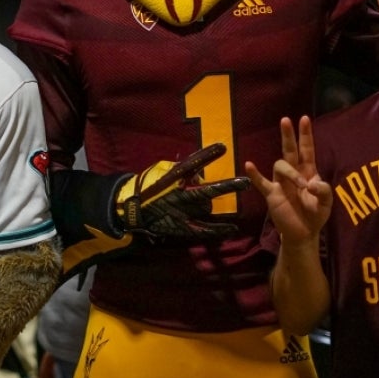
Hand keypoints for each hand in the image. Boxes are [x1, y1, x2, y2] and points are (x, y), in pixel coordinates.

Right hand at [119, 144, 249, 242]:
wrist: (133, 211)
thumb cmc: (147, 188)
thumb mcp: (160, 172)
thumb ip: (178, 170)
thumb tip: (196, 172)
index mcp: (172, 179)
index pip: (192, 164)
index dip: (207, 156)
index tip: (222, 147)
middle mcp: (179, 195)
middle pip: (206, 191)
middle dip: (226, 187)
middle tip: (245, 183)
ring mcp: (181, 212)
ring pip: (205, 208)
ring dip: (214, 205)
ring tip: (237, 208)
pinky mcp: (182, 227)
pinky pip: (203, 229)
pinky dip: (218, 230)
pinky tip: (232, 229)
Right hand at [245, 116, 331, 244]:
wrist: (303, 233)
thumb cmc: (316, 215)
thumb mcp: (326, 203)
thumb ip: (323, 191)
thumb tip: (309, 184)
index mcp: (309, 173)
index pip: (307, 150)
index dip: (306, 135)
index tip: (304, 118)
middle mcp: (294, 174)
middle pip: (290, 150)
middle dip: (288, 135)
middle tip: (285, 120)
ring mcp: (281, 183)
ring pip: (280, 166)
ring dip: (290, 172)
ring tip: (300, 185)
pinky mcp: (271, 193)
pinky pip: (260, 182)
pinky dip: (255, 174)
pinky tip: (249, 165)